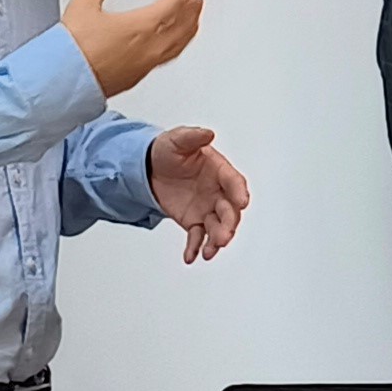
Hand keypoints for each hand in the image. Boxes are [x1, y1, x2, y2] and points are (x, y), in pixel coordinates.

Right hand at [66, 0, 202, 99]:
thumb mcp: (84, 4)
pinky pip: (165, 60)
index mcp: (140, 26)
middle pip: (182, 25)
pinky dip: (175, 48)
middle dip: (192, 10)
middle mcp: (148, 47)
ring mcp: (144, 65)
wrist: (62, 81)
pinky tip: (171, 47)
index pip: (173, 4)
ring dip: (189, 30)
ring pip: (177, 46)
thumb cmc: (72, 49)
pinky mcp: (136, 78)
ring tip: (193, 21)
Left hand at [147, 124, 250, 262]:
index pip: (234, 182)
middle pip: (230, 210)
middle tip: (224, 235)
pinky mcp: (194, 221)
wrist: (149, 168)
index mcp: (219, 170)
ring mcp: (207, 208)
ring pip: (217, 227)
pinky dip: (195, 248)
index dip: (239, 191)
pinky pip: (197, 237)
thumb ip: (193, 137)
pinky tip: (191, 256)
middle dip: (229, 224)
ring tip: (210, 251)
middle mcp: (217, 192)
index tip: (242, 201)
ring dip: (216, 240)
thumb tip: (207, 133)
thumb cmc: (168, 151)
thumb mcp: (178, 139)